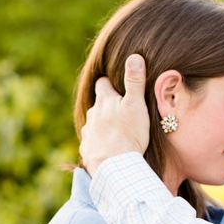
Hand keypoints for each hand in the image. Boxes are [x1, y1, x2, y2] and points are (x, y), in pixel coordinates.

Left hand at [78, 54, 151, 173]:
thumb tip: (134, 56)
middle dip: (107, 106)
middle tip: (121, 111)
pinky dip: (100, 143)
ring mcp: (88, 133)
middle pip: (98, 105)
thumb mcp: (136, 105)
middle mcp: (92, 115)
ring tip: (117, 133)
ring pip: (94, 124)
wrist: (115, 167)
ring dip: (103, 126)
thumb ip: (135, 81)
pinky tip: (110, 149)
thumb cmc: (129, 134)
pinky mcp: (87, 150)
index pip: (102, 83)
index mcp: (104, 102)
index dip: (109, 82)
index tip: (116, 84)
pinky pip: (93, 143)